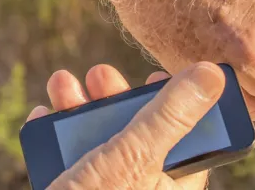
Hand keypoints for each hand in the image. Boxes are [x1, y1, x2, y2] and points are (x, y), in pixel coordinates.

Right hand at [26, 62, 223, 189]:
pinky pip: (66, 158)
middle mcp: (142, 188)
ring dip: (76, 106)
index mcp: (172, 185)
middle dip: (113, 96)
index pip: (187, 136)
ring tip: (61, 84)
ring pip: (97, 140)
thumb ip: (171, 116)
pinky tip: (43, 115)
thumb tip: (211, 75)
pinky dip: (53, 134)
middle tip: (99, 75)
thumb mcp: (136, 157)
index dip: (175, 102)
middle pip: (136, 131)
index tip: (158, 75)